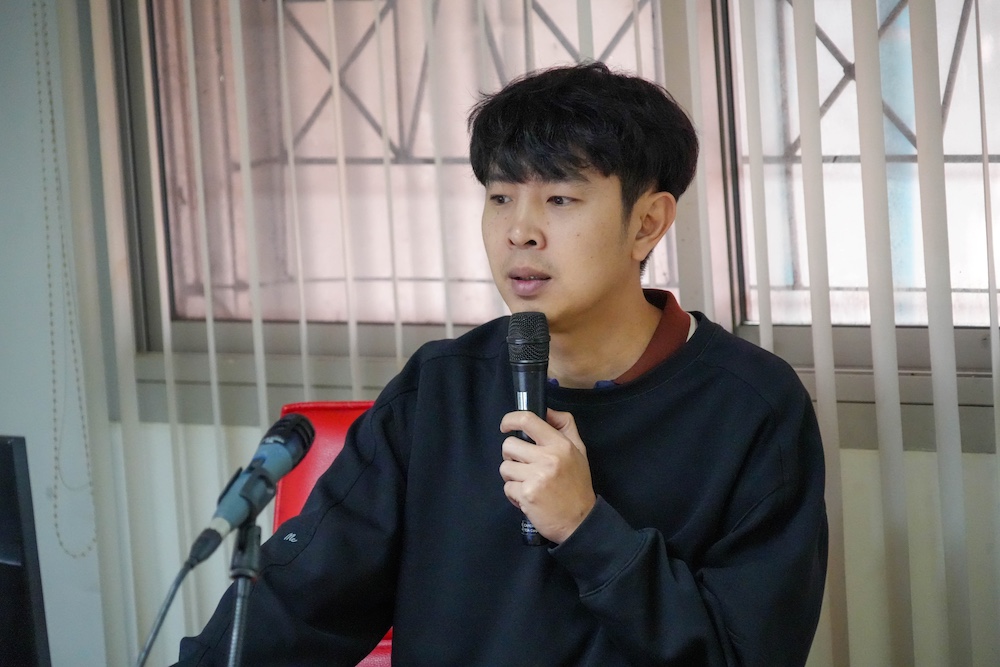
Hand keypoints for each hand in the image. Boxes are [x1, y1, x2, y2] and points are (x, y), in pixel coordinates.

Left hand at [498, 408, 596, 543]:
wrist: (580, 520)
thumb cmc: (577, 485)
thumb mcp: (579, 450)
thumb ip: (564, 426)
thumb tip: (547, 411)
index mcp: (560, 444)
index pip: (528, 420)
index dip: (511, 419)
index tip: (506, 426)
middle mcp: (548, 458)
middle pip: (509, 445)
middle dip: (512, 456)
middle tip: (524, 466)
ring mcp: (536, 477)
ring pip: (505, 467)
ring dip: (512, 476)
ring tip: (528, 483)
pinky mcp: (527, 495)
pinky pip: (507, 487)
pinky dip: (514, 494)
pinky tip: (529, 498)